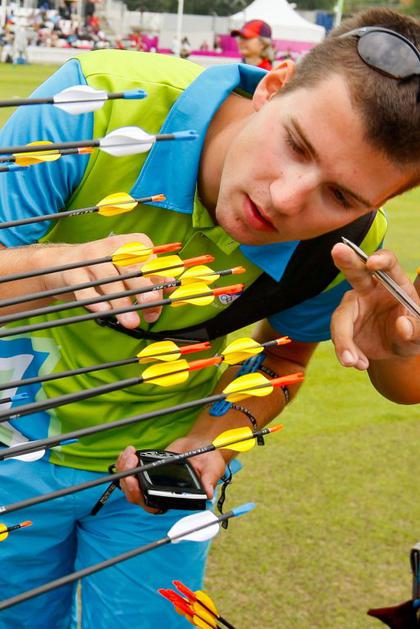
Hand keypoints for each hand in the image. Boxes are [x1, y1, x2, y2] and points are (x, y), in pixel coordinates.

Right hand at [38, 233, 167, 327]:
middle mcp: (112, 246)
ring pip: (109, 280)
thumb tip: (165, 297)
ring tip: (130, 322)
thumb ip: (148, 284)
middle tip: (150, 304)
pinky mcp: (72, 270)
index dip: (155, 283)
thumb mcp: (127, 274)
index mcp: (131, 244)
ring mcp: (90, 257)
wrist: (60, 265)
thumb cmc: (103, 272)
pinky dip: (95, 300)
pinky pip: (85, 287)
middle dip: (142, 289)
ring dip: (121, 302)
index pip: (148, 263)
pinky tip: (104, 311)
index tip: (157, 304)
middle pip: (131, 269)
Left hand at [115, 437, 227, 512]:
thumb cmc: (208, 461)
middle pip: (133, 494)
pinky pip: (129, 469)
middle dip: (127, 480)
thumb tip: (208, 494)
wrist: (201, 445)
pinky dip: (125, 461)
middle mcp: (159, 491)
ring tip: (130, 454)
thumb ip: (209, 481)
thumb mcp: (211, 469)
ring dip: (124, 468)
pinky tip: (130, 451)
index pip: (150, 505)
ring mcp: (150, 480)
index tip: (134, 482)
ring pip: (128, 482)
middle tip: (130, 462)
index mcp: (172, 497)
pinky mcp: (146, 467)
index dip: (138, 496)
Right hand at [331, 243, 419, 369]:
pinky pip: (339, 337)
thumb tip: (402, 325)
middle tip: (336, 250)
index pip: (388, 264)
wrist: (398, 348)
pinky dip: (347, 352)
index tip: (372, 263)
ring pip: (341, 317)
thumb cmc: (413, 332)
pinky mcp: (344, 324)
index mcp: (394, 282)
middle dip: (346, 260)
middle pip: (355, 271)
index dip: (380, 260)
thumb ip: (416, 330)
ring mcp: (353, 306)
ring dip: (344, 340)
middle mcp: (369, 289)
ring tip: (354, 362)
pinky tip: (360, 363)